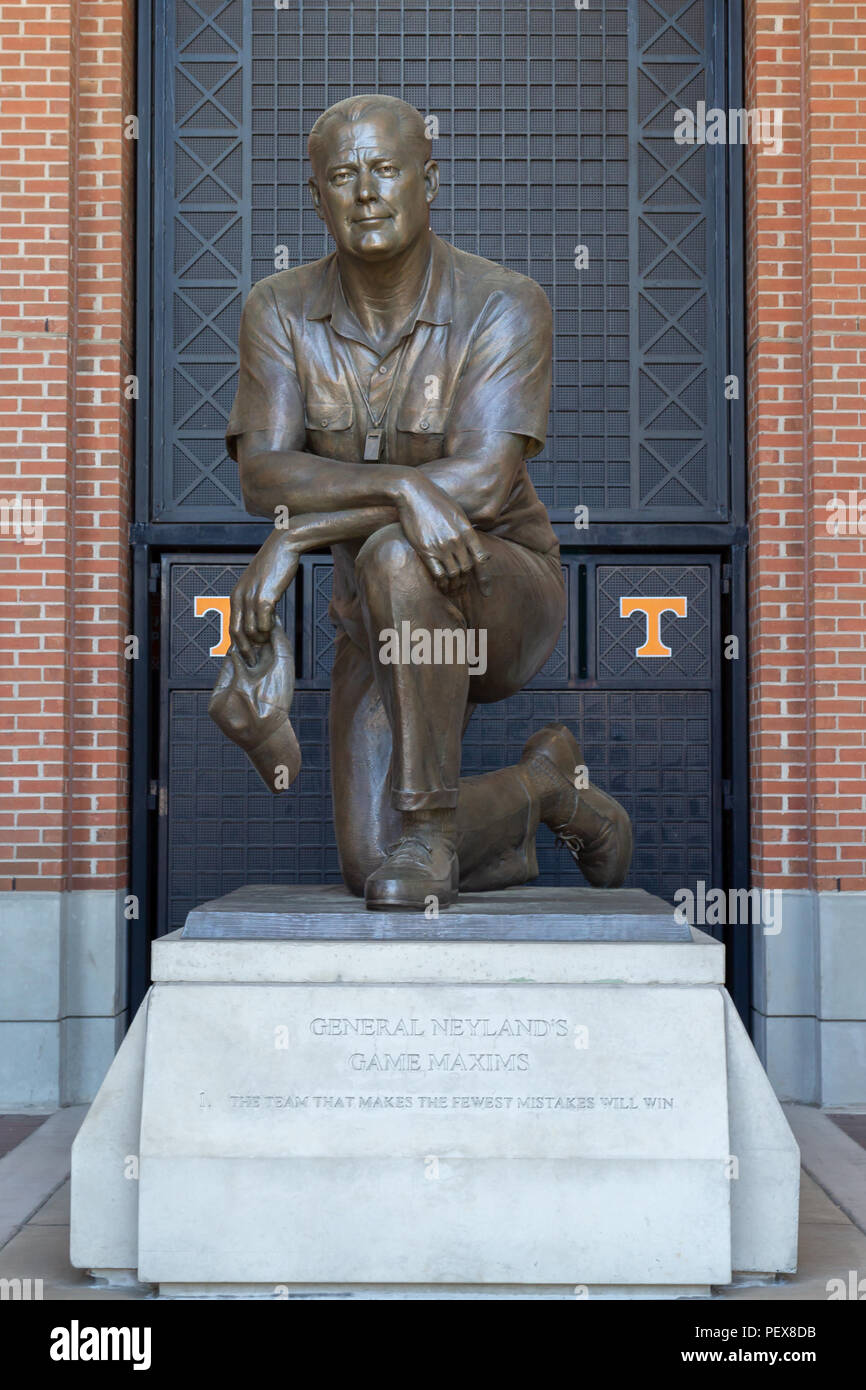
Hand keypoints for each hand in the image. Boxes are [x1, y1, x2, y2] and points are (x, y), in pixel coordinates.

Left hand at [230, 529, 299, 664]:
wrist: (283, 546)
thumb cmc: (274, 565)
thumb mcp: (259, 584)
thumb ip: (255, 601)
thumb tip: (258, 620)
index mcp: (236, 596)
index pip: (232, 627)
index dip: (237, 644)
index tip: (245, 656)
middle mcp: (239, 598)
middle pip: (237, 633)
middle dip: (245, 650)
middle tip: (253, 661)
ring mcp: (251, 599)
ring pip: (252, 631)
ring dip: (261, 641)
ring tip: (269, 643)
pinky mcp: (265, 598)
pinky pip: (265, 624)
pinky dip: (270, 631)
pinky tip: (276, 629)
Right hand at [396, 476, 489, 594]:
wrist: (414, 493)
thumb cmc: (436, 501)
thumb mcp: (458, 513)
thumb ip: (467, 531)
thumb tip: (475, 545)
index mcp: (467, 531)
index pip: (481, 559)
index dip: (485, 578)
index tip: (487, 592)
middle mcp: (456, 540)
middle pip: (467, 569)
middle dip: (466, 583)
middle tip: (462, 589)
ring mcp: (441, 546)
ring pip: (453, 574)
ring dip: (454, 586)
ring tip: (452, 590)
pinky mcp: (426, 550)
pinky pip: (437, 573)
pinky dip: (441, 583)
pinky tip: (440, 586)